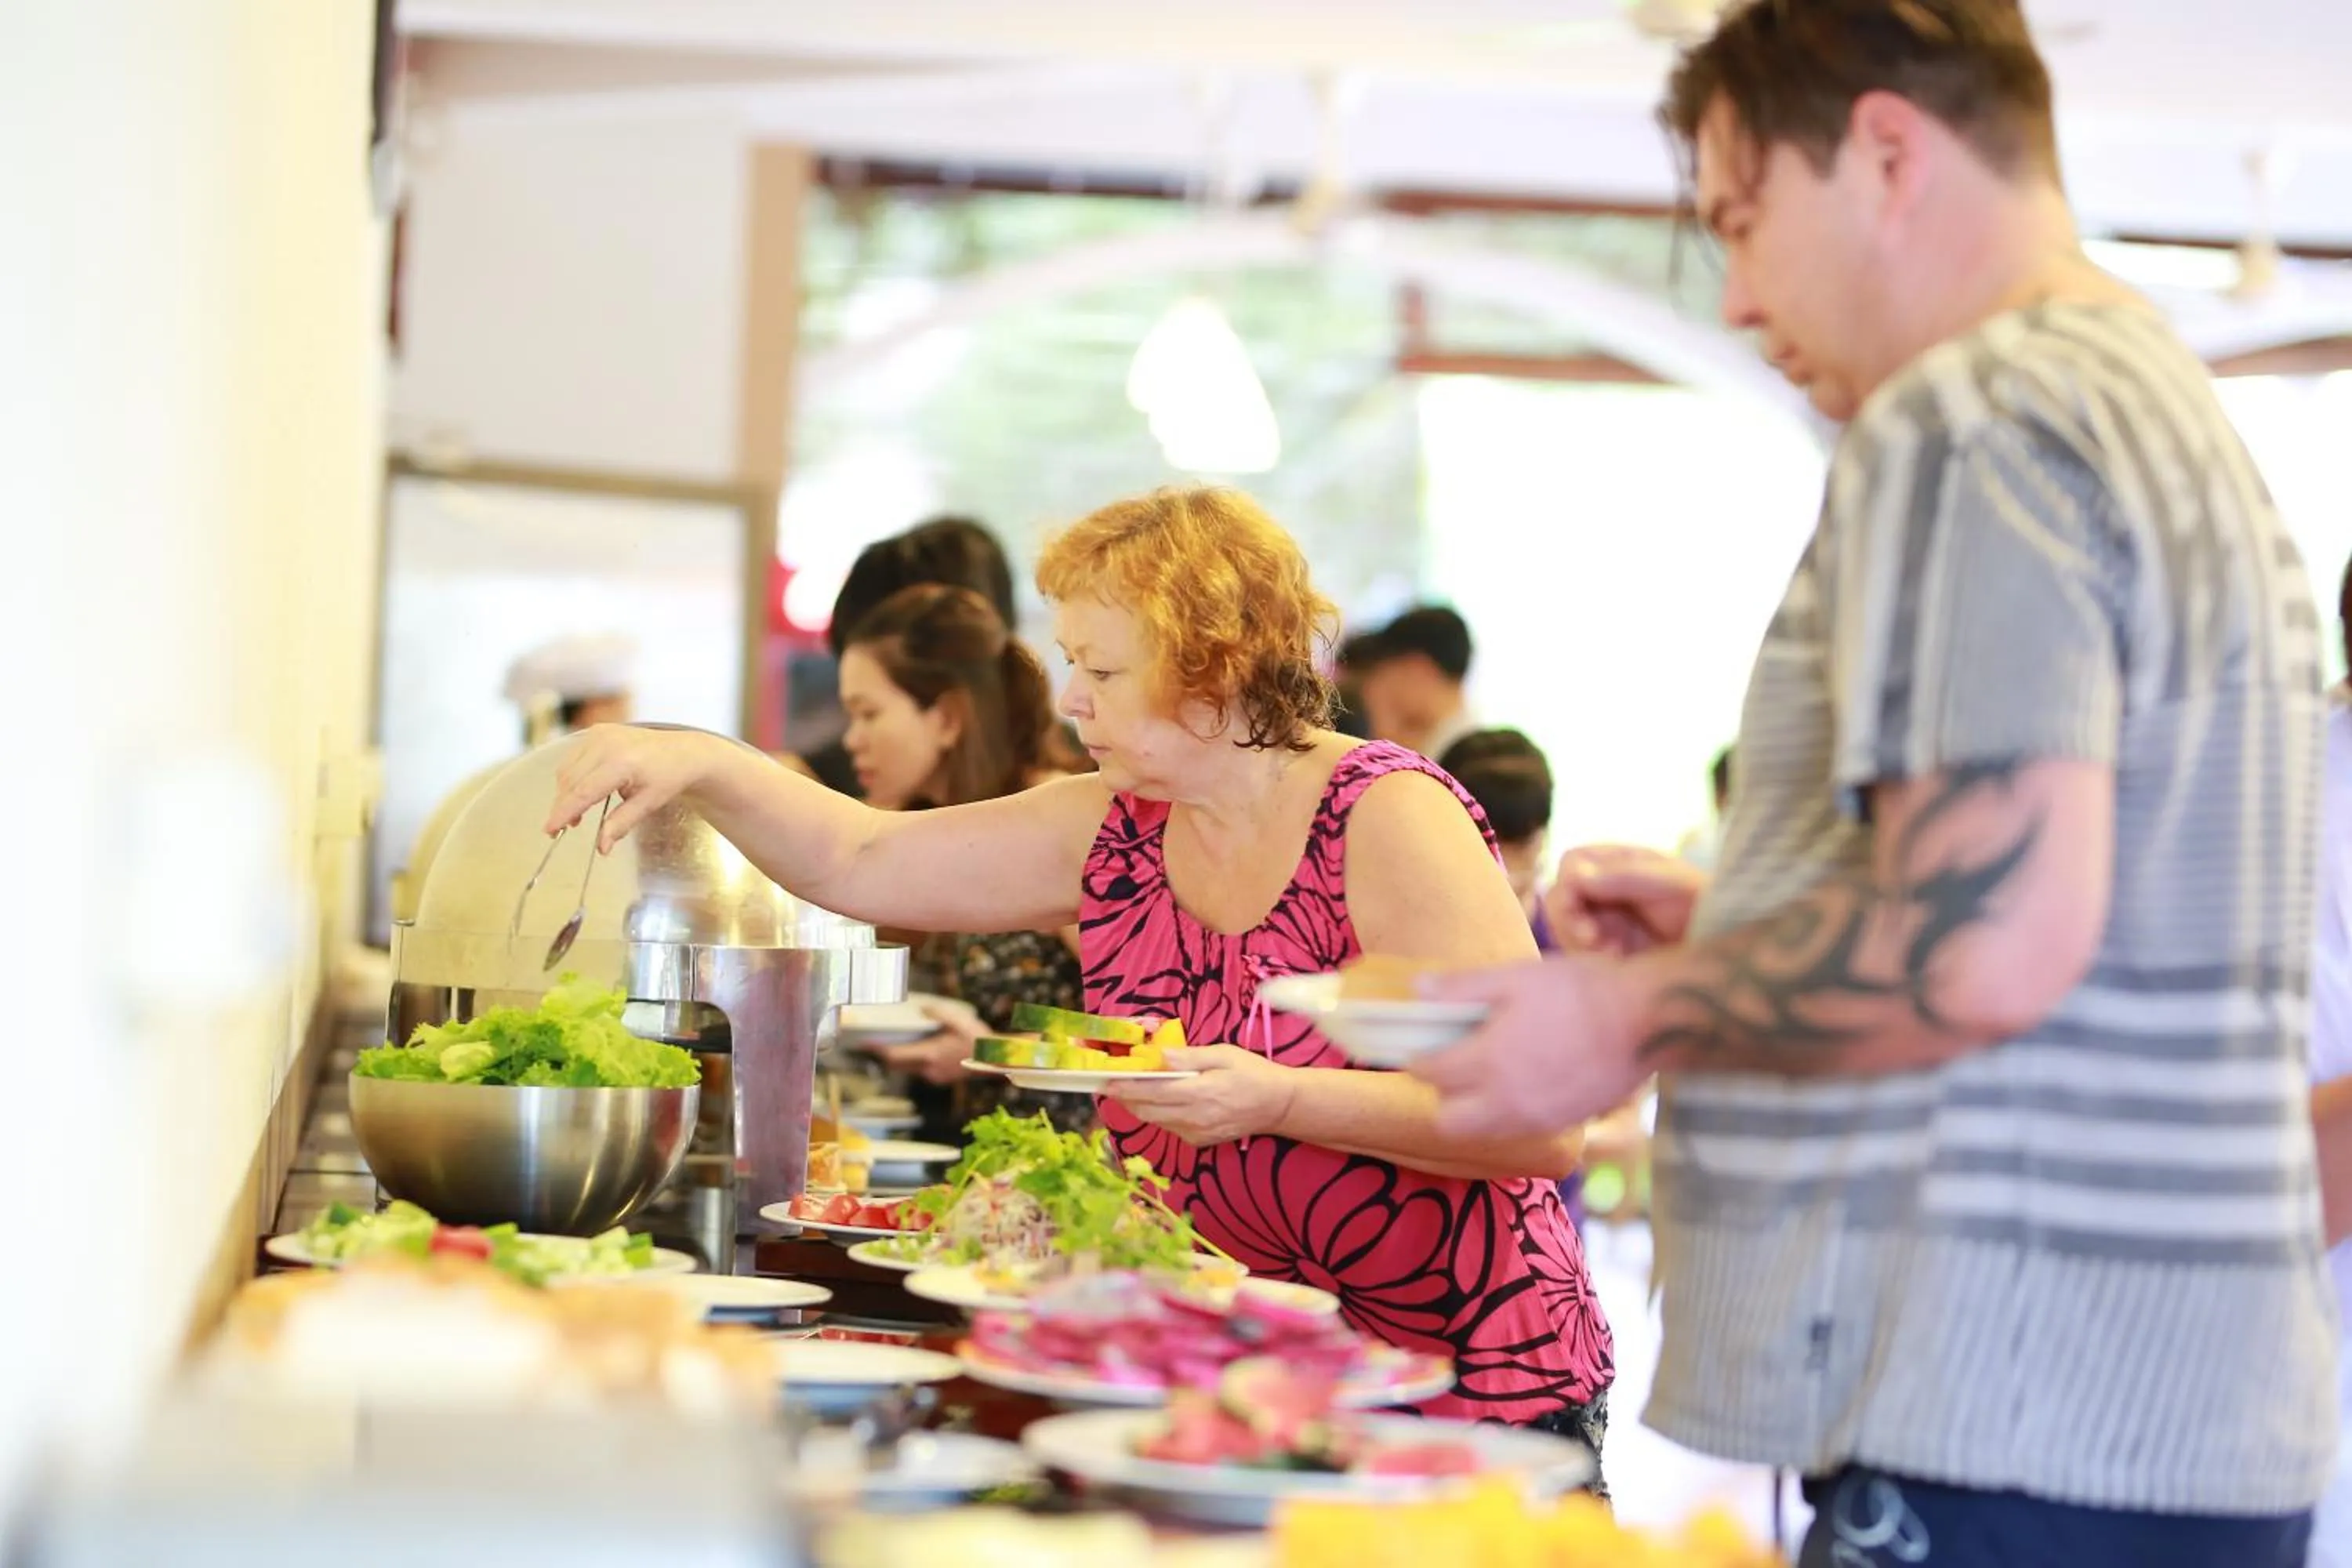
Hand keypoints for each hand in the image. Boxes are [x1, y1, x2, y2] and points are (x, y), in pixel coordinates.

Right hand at [546, 724, 732, 850]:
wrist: (682, 752)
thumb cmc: (668, 778)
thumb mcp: (648, 804)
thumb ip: (621, 824)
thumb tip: (601, 848)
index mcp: (622, 762)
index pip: (583, 792)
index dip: (563, 812)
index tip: (550, 830)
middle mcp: (607, 743)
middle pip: (570, 781)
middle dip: (563, 806)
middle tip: (563, 829)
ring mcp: (600, 733)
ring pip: (567, 769)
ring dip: (566, 793)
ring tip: (577, 815)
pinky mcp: (597, 731)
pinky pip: (573, 758)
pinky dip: (572, 778)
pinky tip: (582, 793)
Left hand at [871, 1000, 985, 1086]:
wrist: (995, 1060)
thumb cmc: (977, 1039)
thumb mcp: (958, 1019)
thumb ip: (937, 1013)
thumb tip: (921, 1009)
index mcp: (929, 1054)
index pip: (894, 1055)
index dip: (878, 1050)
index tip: (864, 1044)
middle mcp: (927, 1069)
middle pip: (897, 1065)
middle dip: (885, 1054)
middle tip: (873, 1044)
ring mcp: (934, 1076)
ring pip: (908, 1068)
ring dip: (900, 1058)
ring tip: (895, 1043)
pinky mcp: (940, 1078)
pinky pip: (920, 1070)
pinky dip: (914, 1060)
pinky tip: (919, 1049)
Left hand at [1104, 1045, 1297, 1147]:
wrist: (1278, 1106)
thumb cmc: (1252, 1073)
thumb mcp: (1224, 1054)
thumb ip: (1189, 1057)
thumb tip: (1158, 1056)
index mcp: (1200, 1093)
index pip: (1152, 1092)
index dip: (1126, 1087)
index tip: (1106, 1079)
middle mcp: (1194, 1118)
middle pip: (1147, 1110)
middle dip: (1125, 1097)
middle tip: (1108, 1082)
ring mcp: (1196, 1134)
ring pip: (1156, 1121)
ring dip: (1139, 1106)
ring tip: (1126, 1089)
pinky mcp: (1199, 1142)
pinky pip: (1169, 1127)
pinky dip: (1157, 1114)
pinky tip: (1157, 1101)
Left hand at [1409, 956, 1651, 1139]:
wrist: (1648, 1022)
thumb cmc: (1582, 991)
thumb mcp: (1518, 977)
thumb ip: (1463, 987)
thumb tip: (1416, 989)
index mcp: (1488, 1062)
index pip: (1430, 1074)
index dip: (1419, 1057)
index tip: (1423, 1043)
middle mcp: (1507, 1102)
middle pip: (1450, 1120)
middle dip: (1444, 1094)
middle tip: (1455, 1062)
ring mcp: (1537, 1119)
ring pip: (1485, 1131)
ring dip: (1475, 1108)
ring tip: (1491, 1071)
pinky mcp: (1564, 1124)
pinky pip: (1519, 1129)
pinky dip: (1510, 1112)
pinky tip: (1526, 1080)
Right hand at [1546, 844, 1708, 955]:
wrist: (1732, 950)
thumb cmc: (1709, 904)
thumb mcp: (1671, 883)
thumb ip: (1623, 876)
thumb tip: (1574, 874)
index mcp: (1620, 863)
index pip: (1573, 862)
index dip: (1569, 881)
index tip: (1579, 902)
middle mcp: (1608, 891)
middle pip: (1560, 898)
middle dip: (1569, 918)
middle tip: (1591, 937)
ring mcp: (1608, 923)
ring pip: (1565, 930)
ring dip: (1579, 942)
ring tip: (1613, 953)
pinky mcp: (1613, 954)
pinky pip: (1582, 957)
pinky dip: (1592, 961)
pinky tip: (1618, 963)